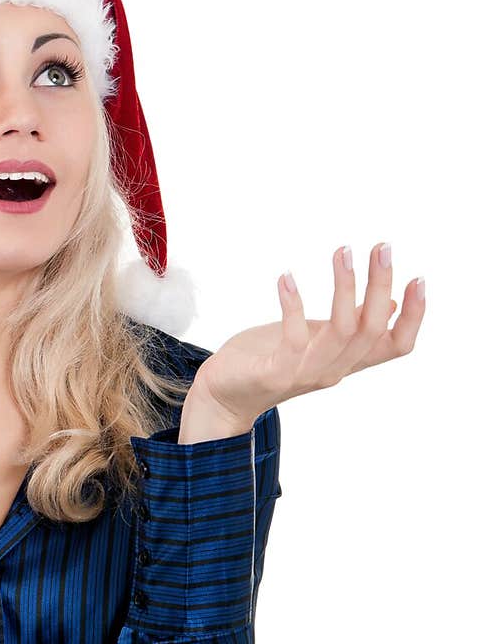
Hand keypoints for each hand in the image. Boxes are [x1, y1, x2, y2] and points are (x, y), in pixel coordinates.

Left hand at [184, 240, 425, 431]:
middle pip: (371, 329)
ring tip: (342, 252)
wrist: (224, 396)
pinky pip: (294, 338)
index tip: (418, 279)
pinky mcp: (277, 372)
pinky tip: (287, 276)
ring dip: (344, 287)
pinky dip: (293, 304)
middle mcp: (334, 369)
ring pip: (341, 331)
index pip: (396, 346)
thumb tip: (388, 305)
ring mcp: (306, 373)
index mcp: (347, 360)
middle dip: (379, 285)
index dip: (413, 317)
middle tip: (381, 247)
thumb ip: (351, 327)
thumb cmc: (271, 360)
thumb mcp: (317, 340)